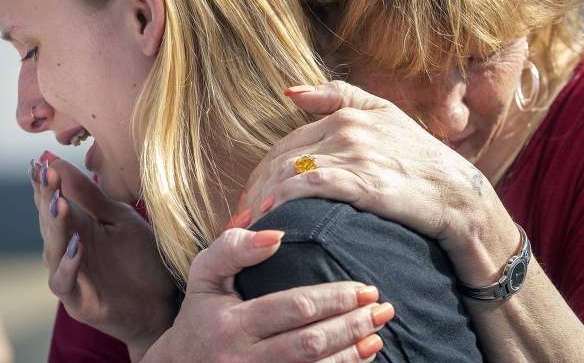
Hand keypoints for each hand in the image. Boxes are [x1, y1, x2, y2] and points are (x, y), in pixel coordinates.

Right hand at [30, 156, 178, 355]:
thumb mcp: (119, 219)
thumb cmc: (139, 258)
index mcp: (76, 227)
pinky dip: (69, 264)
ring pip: (52, 250)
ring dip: (56, 227)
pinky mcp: (78, 300)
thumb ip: (92, 196)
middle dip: (47, 198)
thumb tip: (57, 162)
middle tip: (46, 175)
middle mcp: (66, 250)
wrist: (161, 299)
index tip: (39, 162)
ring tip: (59, 205)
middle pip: (49, 222)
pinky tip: (77, 246)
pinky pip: (65, 281)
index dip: (45, 184)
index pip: (52, 202)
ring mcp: (69, 275)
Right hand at [144, 228, 388, 362]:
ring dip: (352, 353)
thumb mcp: (204, 274)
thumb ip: (233, 247)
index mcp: (230, 324)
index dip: (333, 298)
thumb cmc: (201, 311)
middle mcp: (243, 359)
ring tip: (378, 334)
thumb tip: (276, 234)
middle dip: (351, 325)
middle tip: (382, 309)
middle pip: (310, 343)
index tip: (364, 287)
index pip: (292, 308)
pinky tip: (361, 357)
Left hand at [237, 81, 517, 282]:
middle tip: (242, 217)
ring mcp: (355, 154)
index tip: (251, 198)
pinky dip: (285, 199)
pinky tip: (272, 215)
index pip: (286, 144)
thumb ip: (339, 97)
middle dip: (255, 189)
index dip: (262, 172)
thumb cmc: (422, 161)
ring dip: (263, 198)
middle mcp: (347, 129)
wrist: (460, 196)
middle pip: (281, 159)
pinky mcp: (363, 181)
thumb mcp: (386, 116)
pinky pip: (309, 187)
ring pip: (289, 172)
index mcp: (347, 115)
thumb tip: (289, 92)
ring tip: (250, 225)